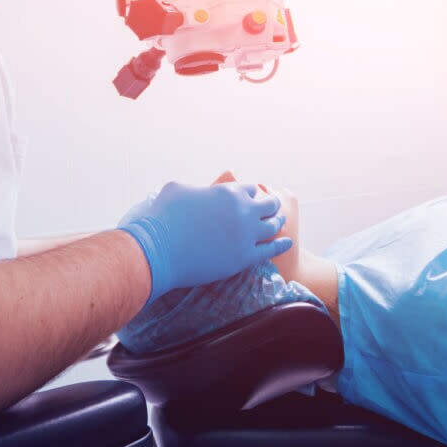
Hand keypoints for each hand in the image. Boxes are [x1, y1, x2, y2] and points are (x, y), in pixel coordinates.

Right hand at [119, 180, 289, 301]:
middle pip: (268, 205)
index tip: (250, 199)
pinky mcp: (244, 258)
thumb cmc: (162, 217)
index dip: (250, 194)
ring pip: (273, 226)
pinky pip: (271, 250)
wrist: (158, 250)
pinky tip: (288, 243)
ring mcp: (246, 235)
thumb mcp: (178, 188)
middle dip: (270, 207)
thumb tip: (197, 190)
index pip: (251, 188)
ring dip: (276, 224)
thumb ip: (196, 188)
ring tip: (280, 224)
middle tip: (271, 211)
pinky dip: (281, 245)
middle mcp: (243, 210)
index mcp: (229, 191)